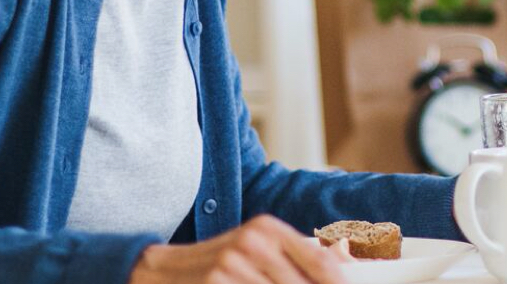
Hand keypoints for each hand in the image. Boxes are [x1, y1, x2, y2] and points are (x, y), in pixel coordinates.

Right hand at [129, 214, 346, 283]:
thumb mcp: (257, 249)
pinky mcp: (217, 283)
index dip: (337, 283)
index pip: (319, 262)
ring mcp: (233, 264)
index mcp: (269, 228)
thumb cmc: (221, 262)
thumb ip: (295, 258)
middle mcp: (254, 242)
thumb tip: (341, 271)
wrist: (165, 270)